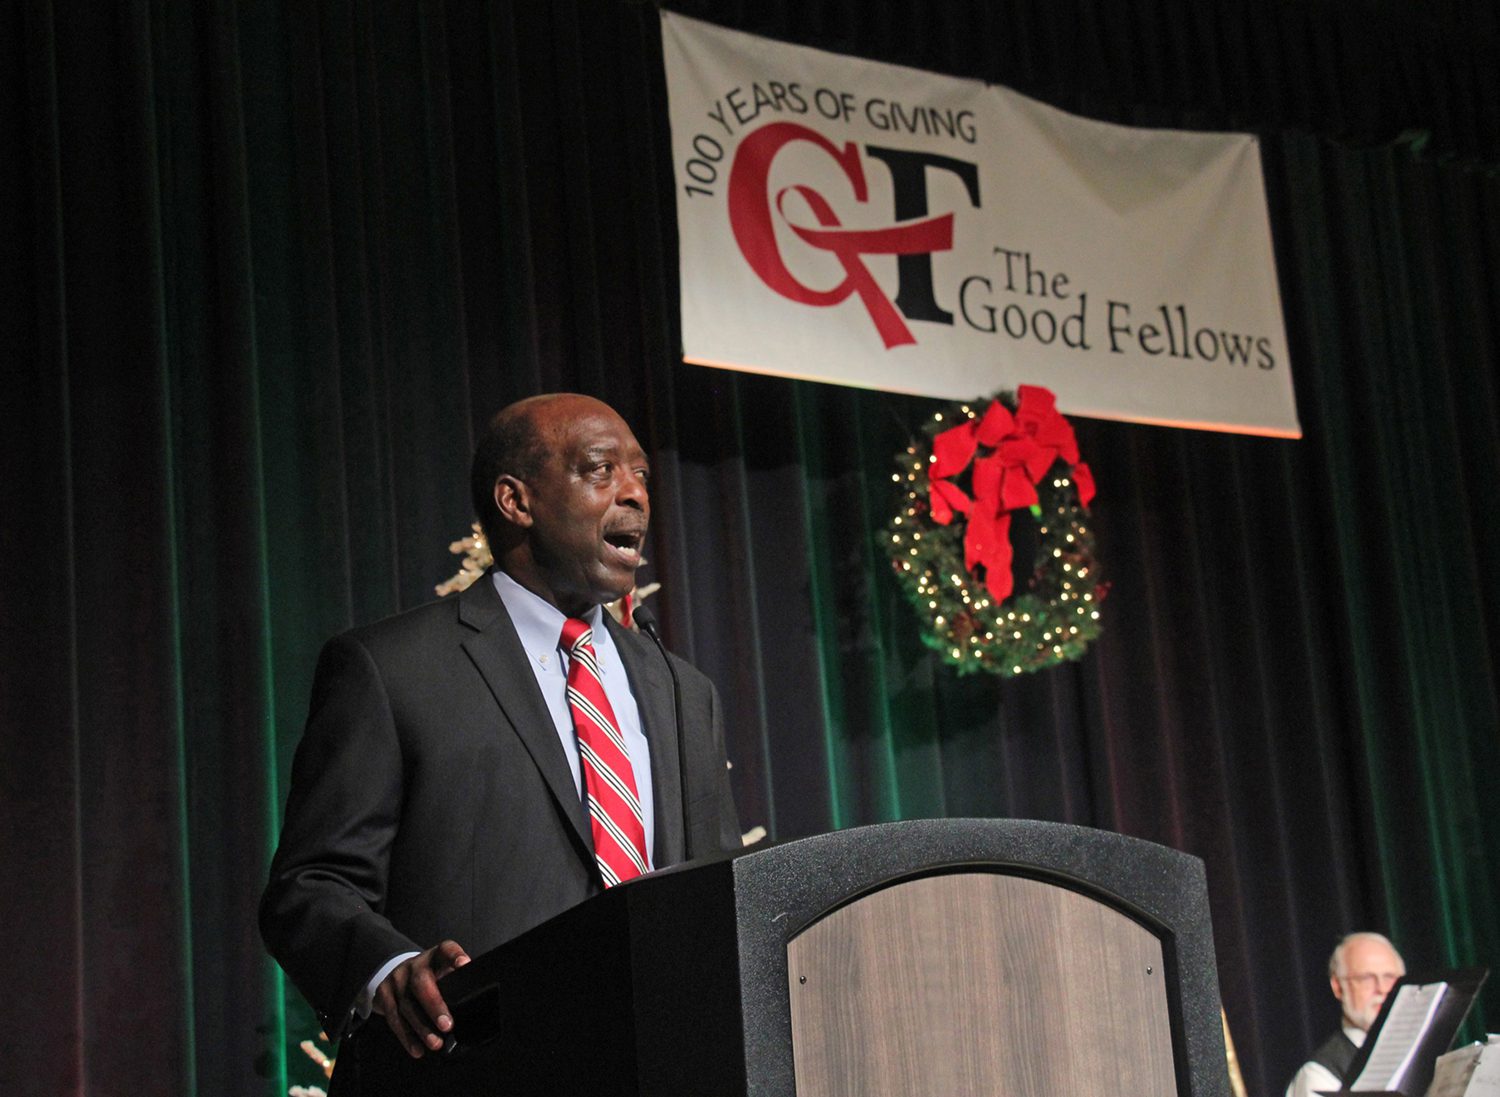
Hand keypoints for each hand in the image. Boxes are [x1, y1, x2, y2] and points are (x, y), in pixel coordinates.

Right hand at [371, 940, 470, 1057]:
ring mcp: (396, 977)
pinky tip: (417, 1048)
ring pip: (406, 1004)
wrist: (401, 974)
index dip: (455, 955)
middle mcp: (415, 964)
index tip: (464, 964)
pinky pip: (393, 1017)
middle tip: (447, 1026)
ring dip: (421, 1028)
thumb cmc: (432, 977)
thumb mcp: (445, 972)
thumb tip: (474, 1007)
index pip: (447, 949)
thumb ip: (457, 983)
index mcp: (436, 956)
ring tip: (436, 1043)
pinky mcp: (383, 992)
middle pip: (421, 982)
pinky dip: (406, 1036)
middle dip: (434, 1006)